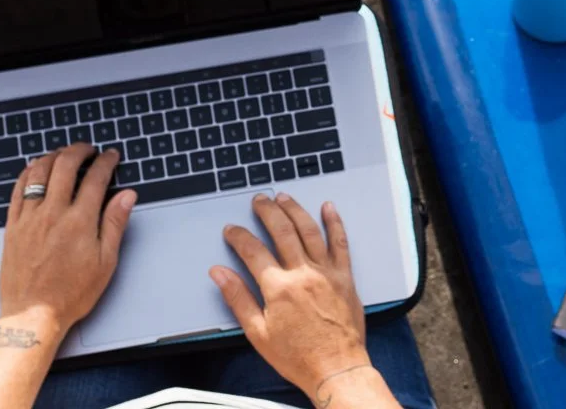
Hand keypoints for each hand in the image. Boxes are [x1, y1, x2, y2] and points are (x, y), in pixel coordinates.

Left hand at [0, 144, 135, 330]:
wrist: (33, 315)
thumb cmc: (70, 294)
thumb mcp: (105, 262)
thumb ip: (115, 223)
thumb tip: (127, 196)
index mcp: (79, 222)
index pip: (96, 178)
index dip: (106, 161)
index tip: (111, 156)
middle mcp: (52, 214)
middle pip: (65, 166)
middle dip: (80, 150)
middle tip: (88, 149)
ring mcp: (29, 218)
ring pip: (39, 172)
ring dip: (53, 156)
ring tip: (63, 154)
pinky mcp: (12, 226)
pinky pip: (17, 190)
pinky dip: (27, 173)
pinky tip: (34, 169)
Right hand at [213, 194, 373, 399]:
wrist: (336, 368)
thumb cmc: (298, 356)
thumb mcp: (258, 333)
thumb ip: (238, 298)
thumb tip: (220, 274)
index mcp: (279, 288)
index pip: (253, 251)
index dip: (239, 237)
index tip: (232, 230)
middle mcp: (303, 274)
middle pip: (282, 231)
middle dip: (267, 211)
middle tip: (259, 201)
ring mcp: (326, 273)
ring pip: (309, 230)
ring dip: (295, 210)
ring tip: (284, 197)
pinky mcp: (345, 276)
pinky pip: (340, 242)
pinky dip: (334, 222)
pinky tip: (328, 208)